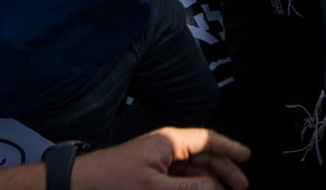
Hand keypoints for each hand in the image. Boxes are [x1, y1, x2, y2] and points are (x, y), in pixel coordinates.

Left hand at [72, 127, 249, 189]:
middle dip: (224, 169)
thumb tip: (213, 188)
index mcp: (170, 142)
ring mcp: (158, 161)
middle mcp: (166, 148)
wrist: (79, 185)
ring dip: (208, 181)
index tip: (246, 157)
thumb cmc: (110, 180)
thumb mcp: (153, 188)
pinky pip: (178, 179)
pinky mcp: (149, 174)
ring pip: (192, 170)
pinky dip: (191, 186)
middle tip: (242, 185)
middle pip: (204, 155)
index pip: (208, 140)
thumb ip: (187, 189)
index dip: (229, 148)